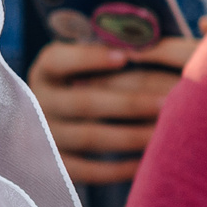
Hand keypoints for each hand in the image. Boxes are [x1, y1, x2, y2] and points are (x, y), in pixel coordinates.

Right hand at [28, 37, 196, 183]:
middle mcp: (37, 102)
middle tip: (169, 101)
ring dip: (131, 135)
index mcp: (45, 71)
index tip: (125, 56)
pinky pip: (87, 170)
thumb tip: (167, 36)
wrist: (50, 128)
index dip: (89, 58)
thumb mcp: (87, 64)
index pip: (58, 60)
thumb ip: (115, 50)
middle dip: (130, 103)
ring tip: (164, 133)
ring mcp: (43, 135)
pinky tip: (145, 163)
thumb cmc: (88, 85)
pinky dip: (118, 168)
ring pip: (90, 137)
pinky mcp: (54, 166)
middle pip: (84, 102)